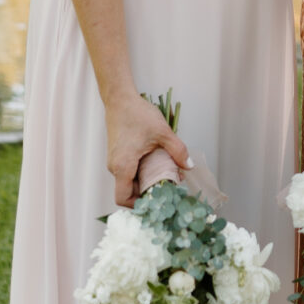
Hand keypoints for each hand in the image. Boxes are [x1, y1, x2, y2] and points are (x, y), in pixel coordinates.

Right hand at [107, 91, 187, 207]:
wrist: (120, 99)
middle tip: (166, 188)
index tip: (157, 200)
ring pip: (128, 181)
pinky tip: (155, 163)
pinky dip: (140, 172)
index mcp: (122, 166)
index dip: (138, 204)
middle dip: (146, 192)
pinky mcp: (117, 154)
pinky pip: (127, 171)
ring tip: (164, 174)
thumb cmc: (137, 114)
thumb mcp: (162, 132)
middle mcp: (114, 167)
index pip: (124, 198)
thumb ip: (177, 150)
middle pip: (128, 191)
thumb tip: (189, 166)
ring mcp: (114, 161)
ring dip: (144, 181)